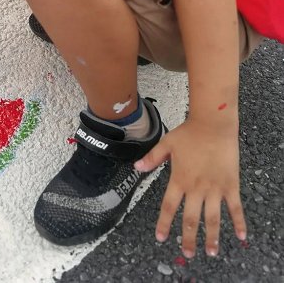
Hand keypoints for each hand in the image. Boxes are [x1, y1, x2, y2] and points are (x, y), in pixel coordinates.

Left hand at [134, 120, 245, 257]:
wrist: (213, 124)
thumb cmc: (189, 133)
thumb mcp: (166, 144)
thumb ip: (152, 158)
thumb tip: (136, 167)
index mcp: (179, 180)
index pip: (169, 207)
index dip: (164, 224)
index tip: (161, 238)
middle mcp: (196, 188)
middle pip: (191, 219)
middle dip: (189, 239)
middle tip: (188, 254)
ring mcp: (215, 188)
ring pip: (213, 219)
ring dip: (212, 237)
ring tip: (212, 253)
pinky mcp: (230, 185)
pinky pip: (235, 208)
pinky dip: (239, 222)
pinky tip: (242, 237)